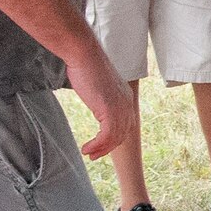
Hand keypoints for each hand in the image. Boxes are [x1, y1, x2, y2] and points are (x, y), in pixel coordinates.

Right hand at [66, 45, 134, 160]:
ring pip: (115, 137)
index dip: (114, 138)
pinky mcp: (110, 110)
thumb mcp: (98, 85)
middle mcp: (127, 103)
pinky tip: (86, 148)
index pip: (126, 124)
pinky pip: (107, 136)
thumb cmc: (86, 66)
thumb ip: (102, 96)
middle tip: (93, 155)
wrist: (84, 55)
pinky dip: (97, 145)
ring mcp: (120, 107)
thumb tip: (96, 100)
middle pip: (123, 133)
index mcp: (126, 97)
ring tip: (88, 153)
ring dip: (101, 149)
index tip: (101, 146)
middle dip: (108, 147)